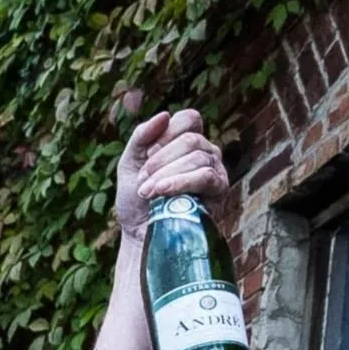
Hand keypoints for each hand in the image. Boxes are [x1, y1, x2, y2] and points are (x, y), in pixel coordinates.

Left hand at [115, 108, 227, 240]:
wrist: (139, 234)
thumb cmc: (136, 199)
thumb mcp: (130, 163)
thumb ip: (141, 136)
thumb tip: (164, 115)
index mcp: (187, 140)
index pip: (189, 118)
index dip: (166, 134)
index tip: (146, 156)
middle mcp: (205, 151)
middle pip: (191, 138)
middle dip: (161, 160)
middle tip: (142, 181)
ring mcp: (215, 169)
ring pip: (197, 157)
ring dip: (166, 174)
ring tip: (147, 193)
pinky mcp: (219, 190)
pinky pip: (205, 176)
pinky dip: (181, 182)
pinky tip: (162, 192)